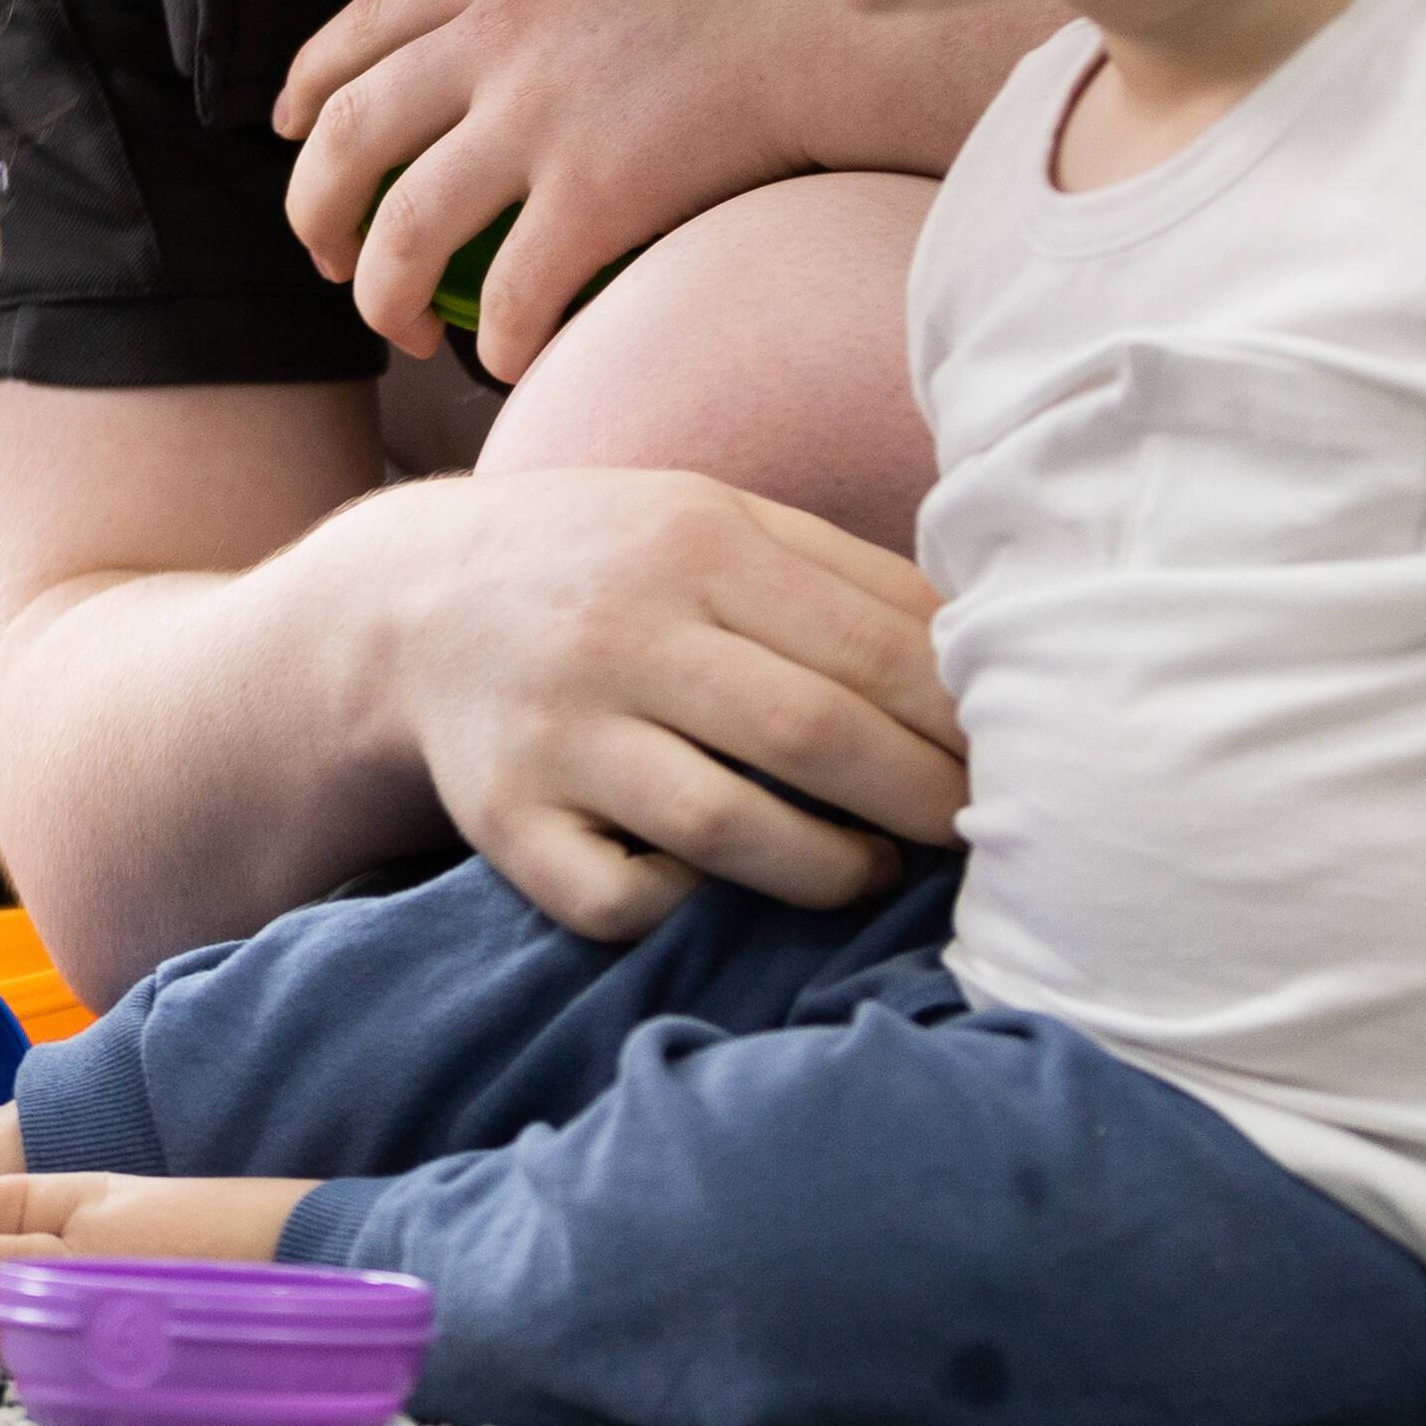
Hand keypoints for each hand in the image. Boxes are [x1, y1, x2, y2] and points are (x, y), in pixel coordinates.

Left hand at [275, 0, 1044, 379]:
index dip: (304, 87)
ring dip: (380, 296)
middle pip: (345, 138)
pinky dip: (496, 339)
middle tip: (328, 258)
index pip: (355, 30)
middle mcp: (490, 44)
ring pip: (402, 229)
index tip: (287, 129)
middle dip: (313, 211)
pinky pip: (511, 292)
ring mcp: (535, 119)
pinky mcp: (594, 192)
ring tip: (400, 332)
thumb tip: (522, 34)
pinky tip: (508, 362)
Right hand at [371, 468, 963, 940]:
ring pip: (726, 830)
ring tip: (871, 868)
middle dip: (923, 799)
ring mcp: (555, 733)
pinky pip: (618, 900)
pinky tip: (716, 884)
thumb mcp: (712, 518)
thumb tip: (987, 656)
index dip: (962, 719)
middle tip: (973, 833)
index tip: (1016, 760)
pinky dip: (682, 907)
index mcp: (694, 541)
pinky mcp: (502, 822)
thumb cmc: (607, 564)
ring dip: (831, 869)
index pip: (872, 644)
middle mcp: (619, 633)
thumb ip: (843, 576)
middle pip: (813, 735)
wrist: (410, 601)